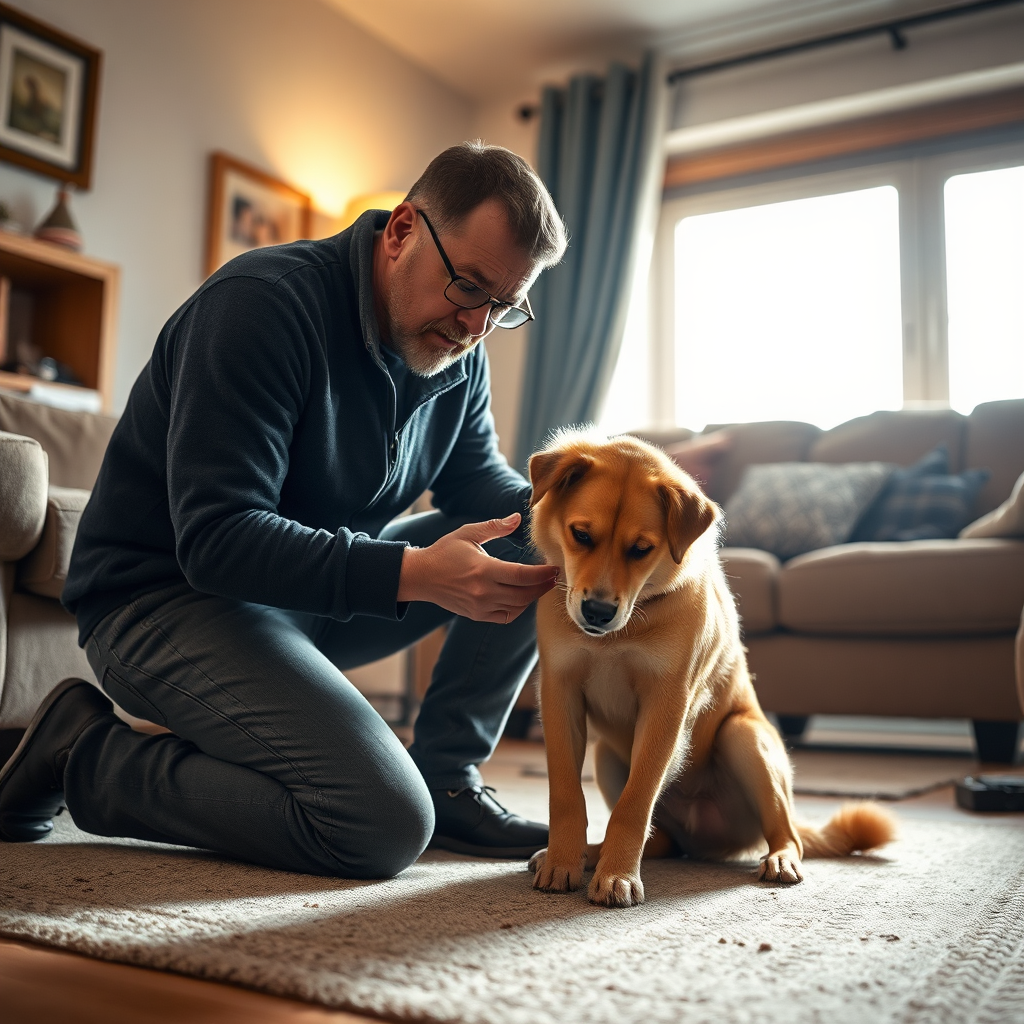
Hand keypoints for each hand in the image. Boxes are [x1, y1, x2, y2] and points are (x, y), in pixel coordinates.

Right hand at [397, 513, 557, 622]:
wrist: (421, 577)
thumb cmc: (445, 552)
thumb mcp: (468, 534)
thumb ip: (495, 526)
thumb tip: (517, 518)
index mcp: (483, 570)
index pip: (522, 575)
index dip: (542, 573)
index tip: (554, 567)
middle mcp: (483, 591)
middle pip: (524, 594)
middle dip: (543, 586)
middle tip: (554, 576)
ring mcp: (480, 606)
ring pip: (517, 606)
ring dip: (533, 597)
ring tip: (542, 585)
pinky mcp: (477, 615)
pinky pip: (506, 616)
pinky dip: (519, 607)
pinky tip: (523, 596)